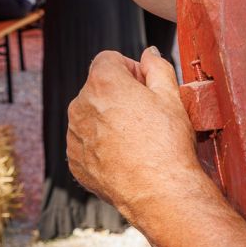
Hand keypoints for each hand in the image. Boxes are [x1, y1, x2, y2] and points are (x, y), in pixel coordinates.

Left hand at [66, 47, 201, 224]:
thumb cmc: (168, 144)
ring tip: (138, 140)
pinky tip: (126, 156)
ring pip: (91, 116)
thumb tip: (149, 54)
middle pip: (98, 87)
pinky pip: (86, 143)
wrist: (159, 192)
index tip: (147, 88)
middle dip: (119, 94)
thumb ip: (157, 67)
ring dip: (109, 120)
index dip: (131, 70)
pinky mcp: (75, 161)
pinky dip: (102, 145)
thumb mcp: (171, 97)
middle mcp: (80, 106)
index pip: (109, 59)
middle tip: (147, 115)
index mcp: (103, 82)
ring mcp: (74, 135)